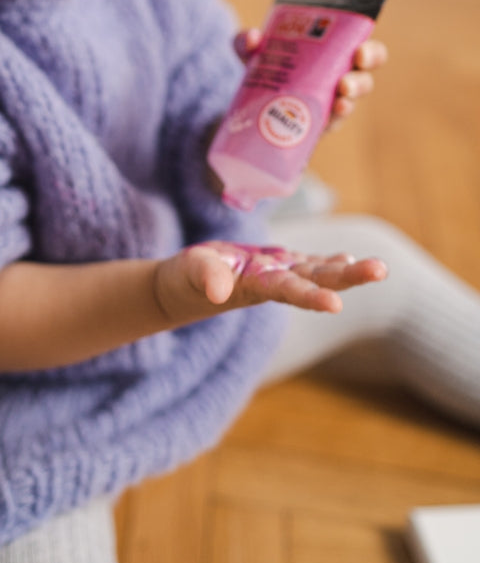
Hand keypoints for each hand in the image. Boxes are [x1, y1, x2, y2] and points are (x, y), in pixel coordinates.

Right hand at [153, 240, 386, 325]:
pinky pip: (305, 264)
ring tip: (379, 268)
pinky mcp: (273, 265)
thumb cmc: (184, 281)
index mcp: (254, 287)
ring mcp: (276, 274)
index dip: (310, 296)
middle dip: (347, 277)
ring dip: (347, 270)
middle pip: (316, 280)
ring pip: (317, 272)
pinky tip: (347, 258)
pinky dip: (327, 261)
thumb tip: (218, 290)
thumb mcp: (190, 274)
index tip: (335, 305)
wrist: (183, 288)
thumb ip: (206, 277)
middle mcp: (273, 283)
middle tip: (380, 270)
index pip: (287, 291)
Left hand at [234, 29, 388, 129]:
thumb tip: (253, 38)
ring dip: (349, 100)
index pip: (363, 50)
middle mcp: (337, 79)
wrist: (246, 105)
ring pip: (350, 102)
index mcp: (333, 54)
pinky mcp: (316, 126)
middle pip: (364, 78)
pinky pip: (331, 124)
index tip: (359, 50)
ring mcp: (328, 105)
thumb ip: (247, 40)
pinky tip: (332, 115)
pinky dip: (333, 119)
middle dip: (361, 79)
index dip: (369, 51)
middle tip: (346, 82)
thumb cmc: (263, 68)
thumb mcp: (252, 52)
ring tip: (341, 97)